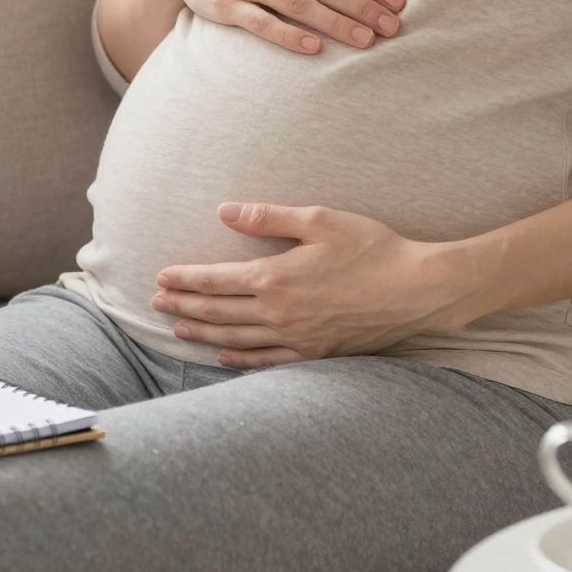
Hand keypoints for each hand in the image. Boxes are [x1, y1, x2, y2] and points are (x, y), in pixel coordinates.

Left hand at [152, 202, 465, 365]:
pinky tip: (222, 355)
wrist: (416, 290)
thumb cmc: (372, 248)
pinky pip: (266, 360)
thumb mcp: (320, 220)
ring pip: (235, 338)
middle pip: (218, 310)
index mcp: (276, 277)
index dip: (185, 278)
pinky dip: (239, 358)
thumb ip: (268, 218)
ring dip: (203, 331)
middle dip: (184, 304)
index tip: (161, 276)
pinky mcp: (315, 353)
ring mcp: (296, 337)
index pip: (216, 279)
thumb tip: (225, 211)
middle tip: (156, 302)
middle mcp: (279, 312)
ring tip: (178, 327)